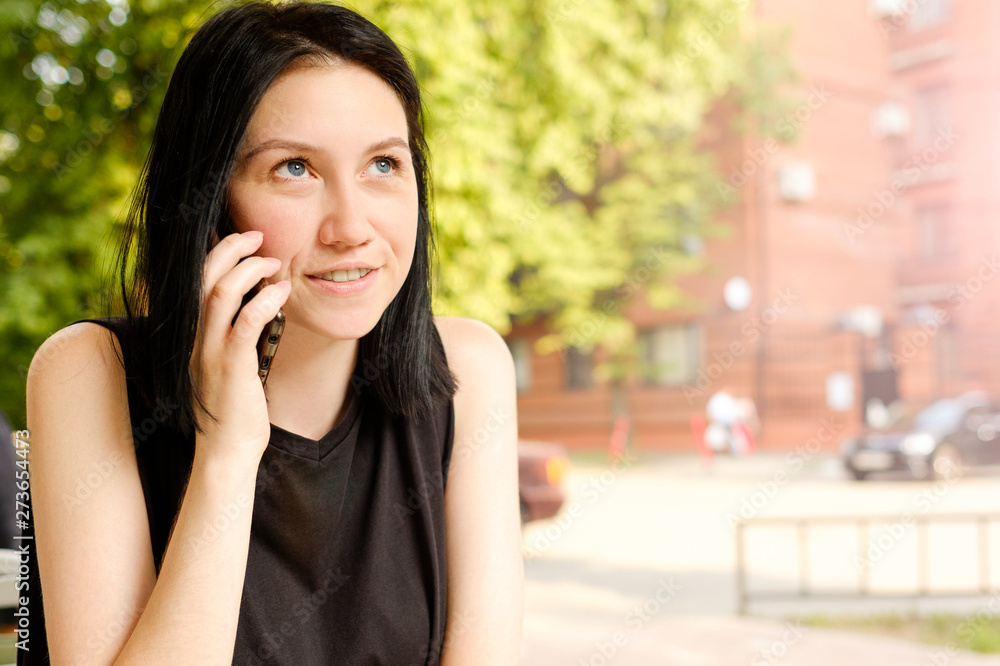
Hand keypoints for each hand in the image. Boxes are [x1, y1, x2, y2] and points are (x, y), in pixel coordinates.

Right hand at [189, 230, 289, 463]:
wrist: (228, 450)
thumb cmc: (236, 409)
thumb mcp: (232, 364)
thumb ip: (238, 335)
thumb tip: (259, 305)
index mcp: (196, 335)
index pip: (198, 281)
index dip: (219, 254)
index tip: (245, 241)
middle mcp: (197, 338)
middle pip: (204, 277)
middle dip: (230, 248)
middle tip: (258, 236)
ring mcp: (210, 351)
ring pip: (220, 293)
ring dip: (249, 269)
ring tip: (274, 262)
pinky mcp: (231, 367)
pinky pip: (246, 323)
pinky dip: (264, 301)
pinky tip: (283, 292)